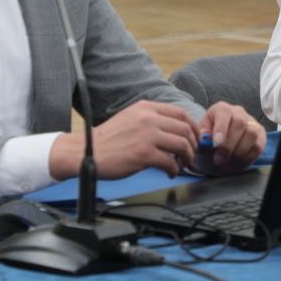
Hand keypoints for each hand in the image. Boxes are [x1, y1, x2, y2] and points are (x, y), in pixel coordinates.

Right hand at [50, 100, 198, 180]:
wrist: (85, 151)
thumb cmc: (108, 139)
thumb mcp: (131, 117)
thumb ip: (152, 118)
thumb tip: (176, 129)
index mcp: (146, 108)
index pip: (182, 114)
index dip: (194, 128)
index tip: (195, 139)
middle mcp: (148, 118)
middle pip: (185, 129)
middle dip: (193, 145)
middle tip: (190, 156)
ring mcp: (147, 136)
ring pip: (182, 145)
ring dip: (187, 158)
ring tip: (182, 165)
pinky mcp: (143, 154)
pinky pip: (170, 162)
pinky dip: (175, 170)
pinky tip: (170, 173)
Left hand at [193, 101, 266, 174]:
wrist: (220, 147)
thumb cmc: (210, 141)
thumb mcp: (201, 138)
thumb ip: (202, 138)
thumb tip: (205, 139)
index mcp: (221, 109)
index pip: (224, 113)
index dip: (221, 128)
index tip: (216, 143)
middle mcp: (238, 112)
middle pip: (240, 123)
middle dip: (229, 145)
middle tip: (218, 160)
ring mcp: (251, 122)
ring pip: (251, 134)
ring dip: (238, 152)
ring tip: (227, 163)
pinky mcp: (260, 135)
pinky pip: (257, 146)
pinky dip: (247, 157)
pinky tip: (237, 163)